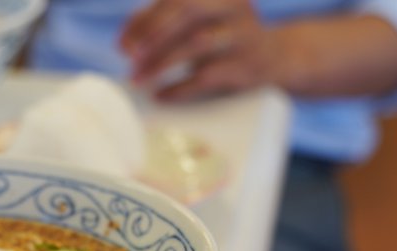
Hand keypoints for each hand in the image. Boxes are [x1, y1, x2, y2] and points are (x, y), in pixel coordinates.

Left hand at [120, 0, 280, 100]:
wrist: (275, 58)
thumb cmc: (222, 37)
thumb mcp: (198, 22)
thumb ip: (162, 23)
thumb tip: (124, 42)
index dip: (143, 20)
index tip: (121, 45)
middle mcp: (233, 5)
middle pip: (188, 10)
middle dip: (153, 34)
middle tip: (130, 59)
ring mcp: (243, 34)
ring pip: (197, 43)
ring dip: (162, 63)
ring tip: (139, 79)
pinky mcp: (247, 65)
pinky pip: (208, 75)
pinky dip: (180, 87)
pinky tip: (161, 95)